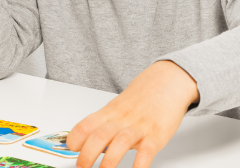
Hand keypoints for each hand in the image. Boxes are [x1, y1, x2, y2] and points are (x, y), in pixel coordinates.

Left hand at [66, 61, 198, 167]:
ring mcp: (140, 126)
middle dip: (87, 155)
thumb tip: (88, 145)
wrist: (169, 80)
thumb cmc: (143, 97)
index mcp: (110, 112)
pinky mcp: (157, 134)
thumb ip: (105, 124)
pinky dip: (139, 164)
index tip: (70, 149)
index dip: (74, 138)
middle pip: (99, 136)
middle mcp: (122, 119)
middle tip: (81, 167)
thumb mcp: (119, 107)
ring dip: (109, 162)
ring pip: (120, 143)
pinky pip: (146, 151)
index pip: (86, 125)